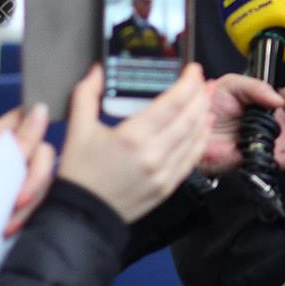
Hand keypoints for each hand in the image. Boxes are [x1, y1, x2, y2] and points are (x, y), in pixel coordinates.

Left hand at [0, 105, 55, 236]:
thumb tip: (42, 108)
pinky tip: (15, 223)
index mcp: (0, 138)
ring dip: (32, 199)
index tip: (37, 146)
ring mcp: (26, 173)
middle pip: (44, 150)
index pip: (28, 117)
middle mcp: (16, 152)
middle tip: (20, 200)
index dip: (38, 126)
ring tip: (11, 221)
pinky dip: (32, 209)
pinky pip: (46, 193)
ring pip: (48, 175)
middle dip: (34, 179)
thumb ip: (21, 141)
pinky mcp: (33, 193)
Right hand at [58, 63, 210, 221]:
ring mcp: (164, 172)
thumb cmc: (79, 174)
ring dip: (204, 113)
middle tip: (204, 80)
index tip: (194, 70)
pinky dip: (202, 138)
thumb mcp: (77, 130)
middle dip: (201, 94)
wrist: (82, 216)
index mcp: (132, 137)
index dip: (189, 82)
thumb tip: (98, 70)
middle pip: (190, 116)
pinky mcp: (168, 186)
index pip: (173, 102)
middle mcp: (153, 154)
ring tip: (207, 97)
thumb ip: (87, 95)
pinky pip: (193, 158)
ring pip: (195, 136)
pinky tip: (204, 126)